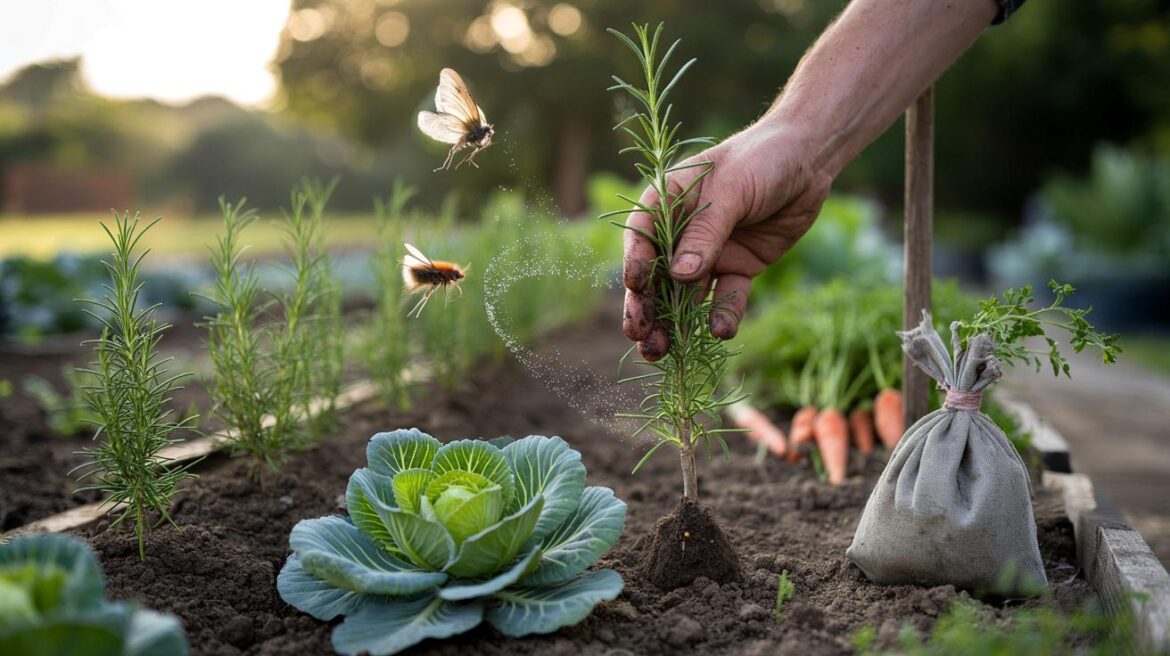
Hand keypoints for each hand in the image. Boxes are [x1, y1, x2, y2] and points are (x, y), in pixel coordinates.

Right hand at [622, 122, 833, 359]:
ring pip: (685, 295)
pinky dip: (722, 315)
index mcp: (665, 202)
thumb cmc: (760, 159)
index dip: (635, 263)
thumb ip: (705, 234)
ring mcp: (709, 253)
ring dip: (674, 324)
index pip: (641, 237)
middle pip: (657, 276)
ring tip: (662, 353)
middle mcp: (681, 232)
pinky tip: (720, 331)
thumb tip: (679, 276)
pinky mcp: (738, 268)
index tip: (635, 287)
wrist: (808, 159)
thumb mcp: (730, 191)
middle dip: (647, 308)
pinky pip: (726, 296)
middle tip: (639, 337)